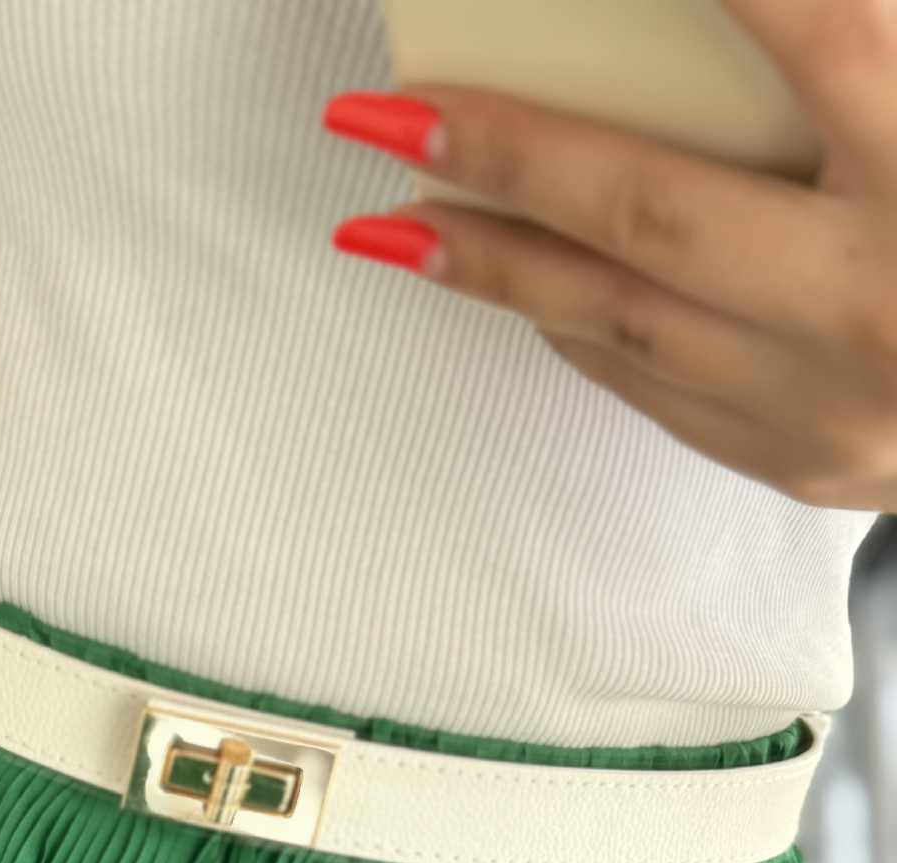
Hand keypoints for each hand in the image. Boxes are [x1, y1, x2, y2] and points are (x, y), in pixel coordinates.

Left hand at [323, 0, 896, 513]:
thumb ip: (859, 50)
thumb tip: (766, 19)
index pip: (819, 36)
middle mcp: (880, 293)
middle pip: (659, 210)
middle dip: (504, 155)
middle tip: (372, 117)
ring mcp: (838, 398)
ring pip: (629, 322)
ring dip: (496, 265)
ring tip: (386, 219)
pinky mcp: (810, 461)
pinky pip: (658, 389)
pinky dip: (574, 327)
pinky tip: (504, 283)